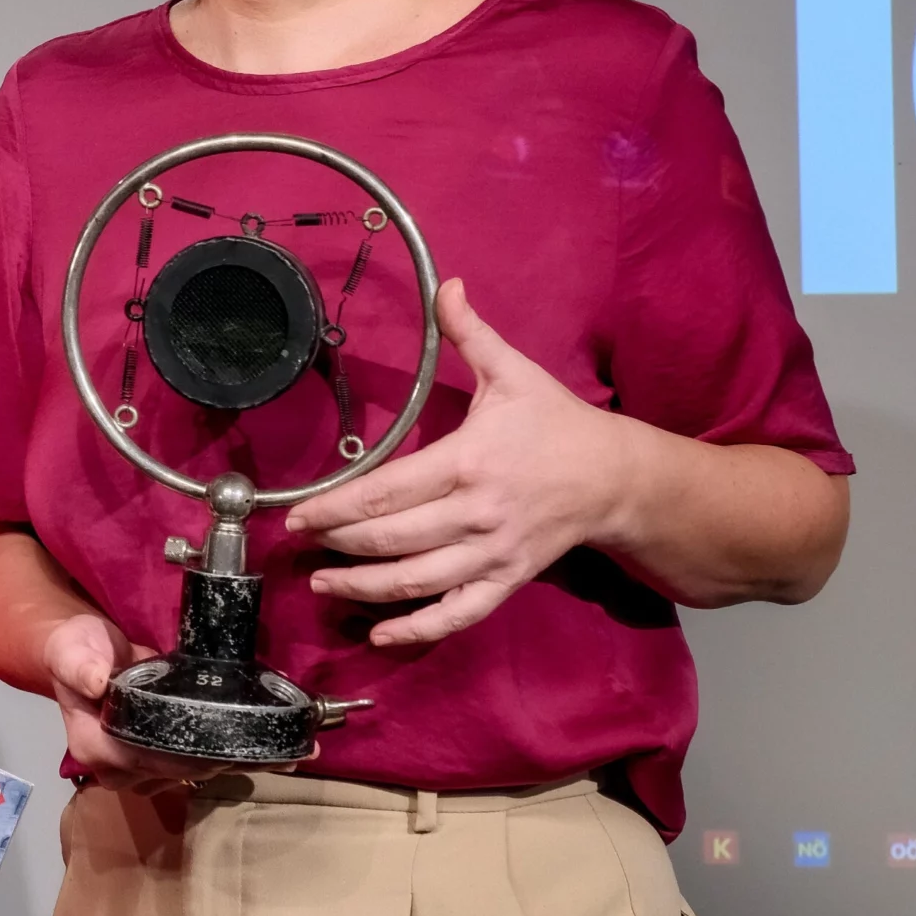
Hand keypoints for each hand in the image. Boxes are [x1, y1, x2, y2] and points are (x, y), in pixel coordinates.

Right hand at [42, 612, 259, 791]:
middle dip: (205, 761)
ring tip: (250, 748)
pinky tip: (247, 755)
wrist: (88, 652)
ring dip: (214, 765)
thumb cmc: (78, 650)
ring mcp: (135, 770)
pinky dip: (215, 763)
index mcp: (92, 745)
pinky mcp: (154, 764)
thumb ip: (79, 664)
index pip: (139, 761)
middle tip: (245, 744)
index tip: (214, 746)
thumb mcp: (70, 648)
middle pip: (166, 774)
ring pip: (179, 779)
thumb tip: (96, 682)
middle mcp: (113, 767)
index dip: (178, 757)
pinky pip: (186, 773)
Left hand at [288, 277, 632, 645]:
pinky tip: (380, 633)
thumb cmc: (557, 423)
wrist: (616, 477)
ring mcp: (492, 553)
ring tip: (323, 584)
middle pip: (393, 540)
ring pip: (417, 581)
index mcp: (468, 461)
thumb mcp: (514, 372)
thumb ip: (471, 333)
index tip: (299, 514)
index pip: (387, 492)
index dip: (337, 507)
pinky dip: (419, 628)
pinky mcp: (507, 580)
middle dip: (339, 545)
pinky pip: (459, 612)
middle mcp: (476, 513)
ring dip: (363, 588)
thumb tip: (447, 283)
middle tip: (299, 545)